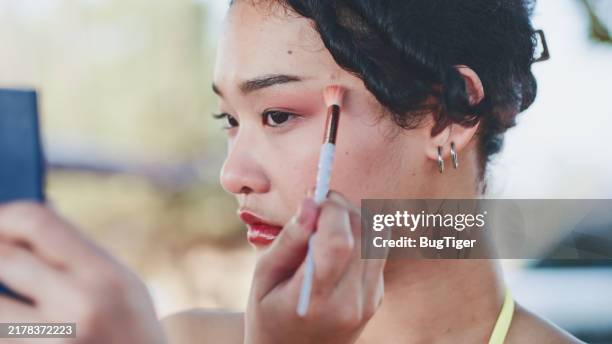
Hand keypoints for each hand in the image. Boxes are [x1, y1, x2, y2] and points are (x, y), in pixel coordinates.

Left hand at [0, 202, 165, 343]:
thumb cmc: (129, 327)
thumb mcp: (121, 282)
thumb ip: (76, 254)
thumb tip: (18, 225)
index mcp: (105, 275)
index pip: (40, 223)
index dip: (6, 216)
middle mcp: (79, 307)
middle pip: (2, 259)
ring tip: (13, 298)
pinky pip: (2, 335)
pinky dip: (5, 326)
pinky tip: (18, 323)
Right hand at [245, 192, 385, 343]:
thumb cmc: (268, 315)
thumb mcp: (263, 277)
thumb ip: (290, 239)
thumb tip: (311, 201)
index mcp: (316, 301)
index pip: (338, 242)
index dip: (330, 208)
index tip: (313, 196)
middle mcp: (351, 303)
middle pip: (363, 233)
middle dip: (341, 207)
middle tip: (317, 205)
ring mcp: (369, 302)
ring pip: (376, 237)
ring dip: (353, 218)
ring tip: (324, 224)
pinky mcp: (377, 297)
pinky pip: (376, 250)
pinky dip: (359, 236)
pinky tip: (335, 245)